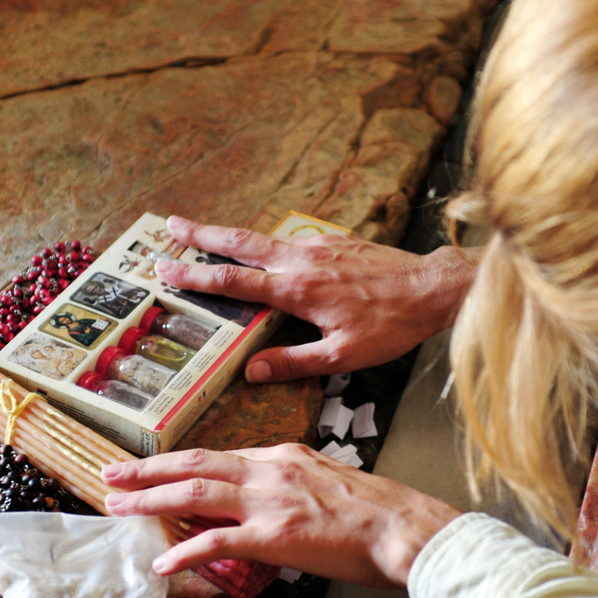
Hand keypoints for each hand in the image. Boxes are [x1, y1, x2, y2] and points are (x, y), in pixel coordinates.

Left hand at [102, 444, 462, 587]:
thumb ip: (293, 487)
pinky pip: (217, 543)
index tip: (153, 469)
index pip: (220, 456)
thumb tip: (270, 505)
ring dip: (150, 500)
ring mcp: (270, 501)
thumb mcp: (329, 483)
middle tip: (111, 475)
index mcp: (284, 456)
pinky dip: (184, 552)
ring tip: (118, 507)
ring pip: (195, 494)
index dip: (180, 464)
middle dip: (148, 470)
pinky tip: (162, 563)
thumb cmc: (378, 513)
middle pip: (195, 463)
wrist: (405, 529)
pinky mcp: (275, 535)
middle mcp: (271, 469)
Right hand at [157, 215, 475, 382]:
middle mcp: (302, 259)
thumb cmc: (391, 325)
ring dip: (230, 236)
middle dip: (200, 234)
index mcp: (297, 289)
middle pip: (239, 242)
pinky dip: (264, 242)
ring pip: (263, 238)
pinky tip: (262, 250)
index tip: (164, 270)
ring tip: (204, 235)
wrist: (433, 289)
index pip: (233, 282)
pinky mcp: (335, 241)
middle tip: (167, 226)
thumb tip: (251, 371)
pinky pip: (289, 240)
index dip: (195, 277)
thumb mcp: (342, 356)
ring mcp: (319, 246)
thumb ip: (294, 362)